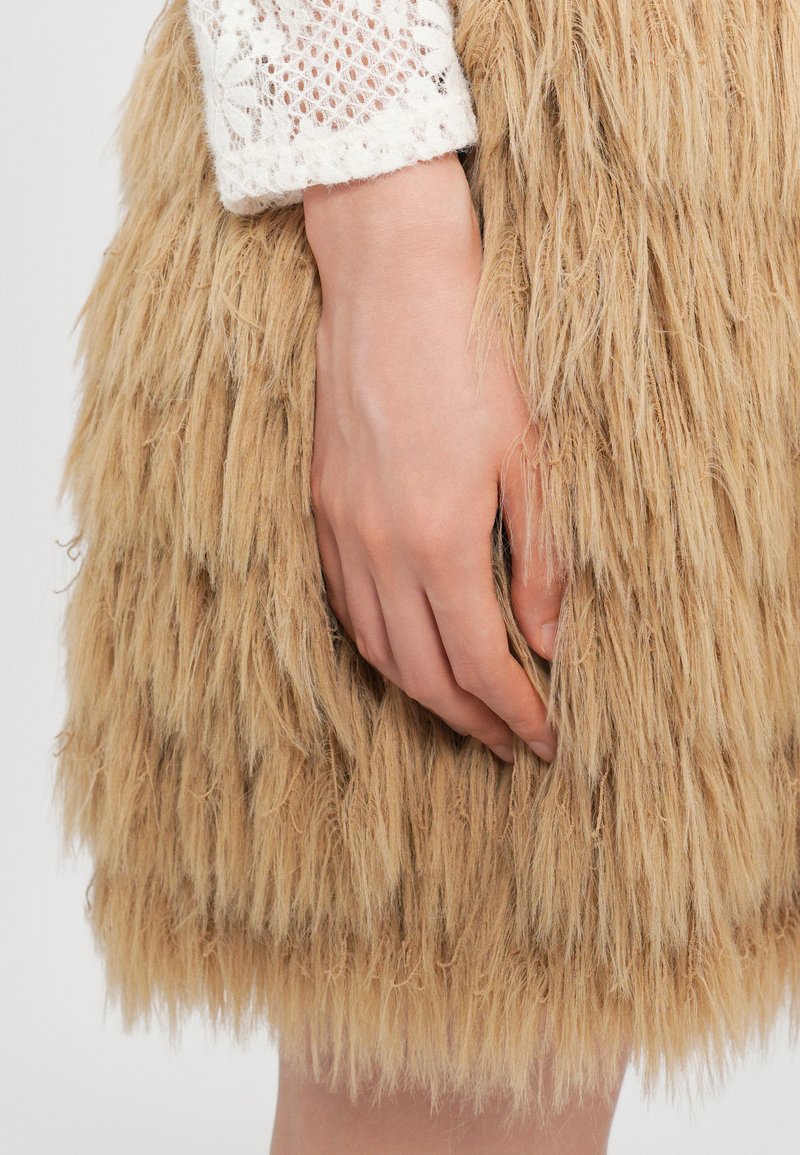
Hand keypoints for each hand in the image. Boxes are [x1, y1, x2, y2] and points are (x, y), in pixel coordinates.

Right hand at [303, 155, 562, 762]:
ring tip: (462, 714)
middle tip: (509, 745)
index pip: (479, 663)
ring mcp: (343, 532)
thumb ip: (537, 557)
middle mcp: (382, 550)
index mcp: (441, 540)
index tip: (543, 740)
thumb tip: (548, 639)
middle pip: (423, 674)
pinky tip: (404, 653)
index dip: (515, 712)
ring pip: (377, 649)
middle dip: (471, 721)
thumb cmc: (471, 361)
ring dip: (422, 695)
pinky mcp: (322, 510)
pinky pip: (344, 606)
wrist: (391, 289)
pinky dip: (377, 648)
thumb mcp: (527, 458)